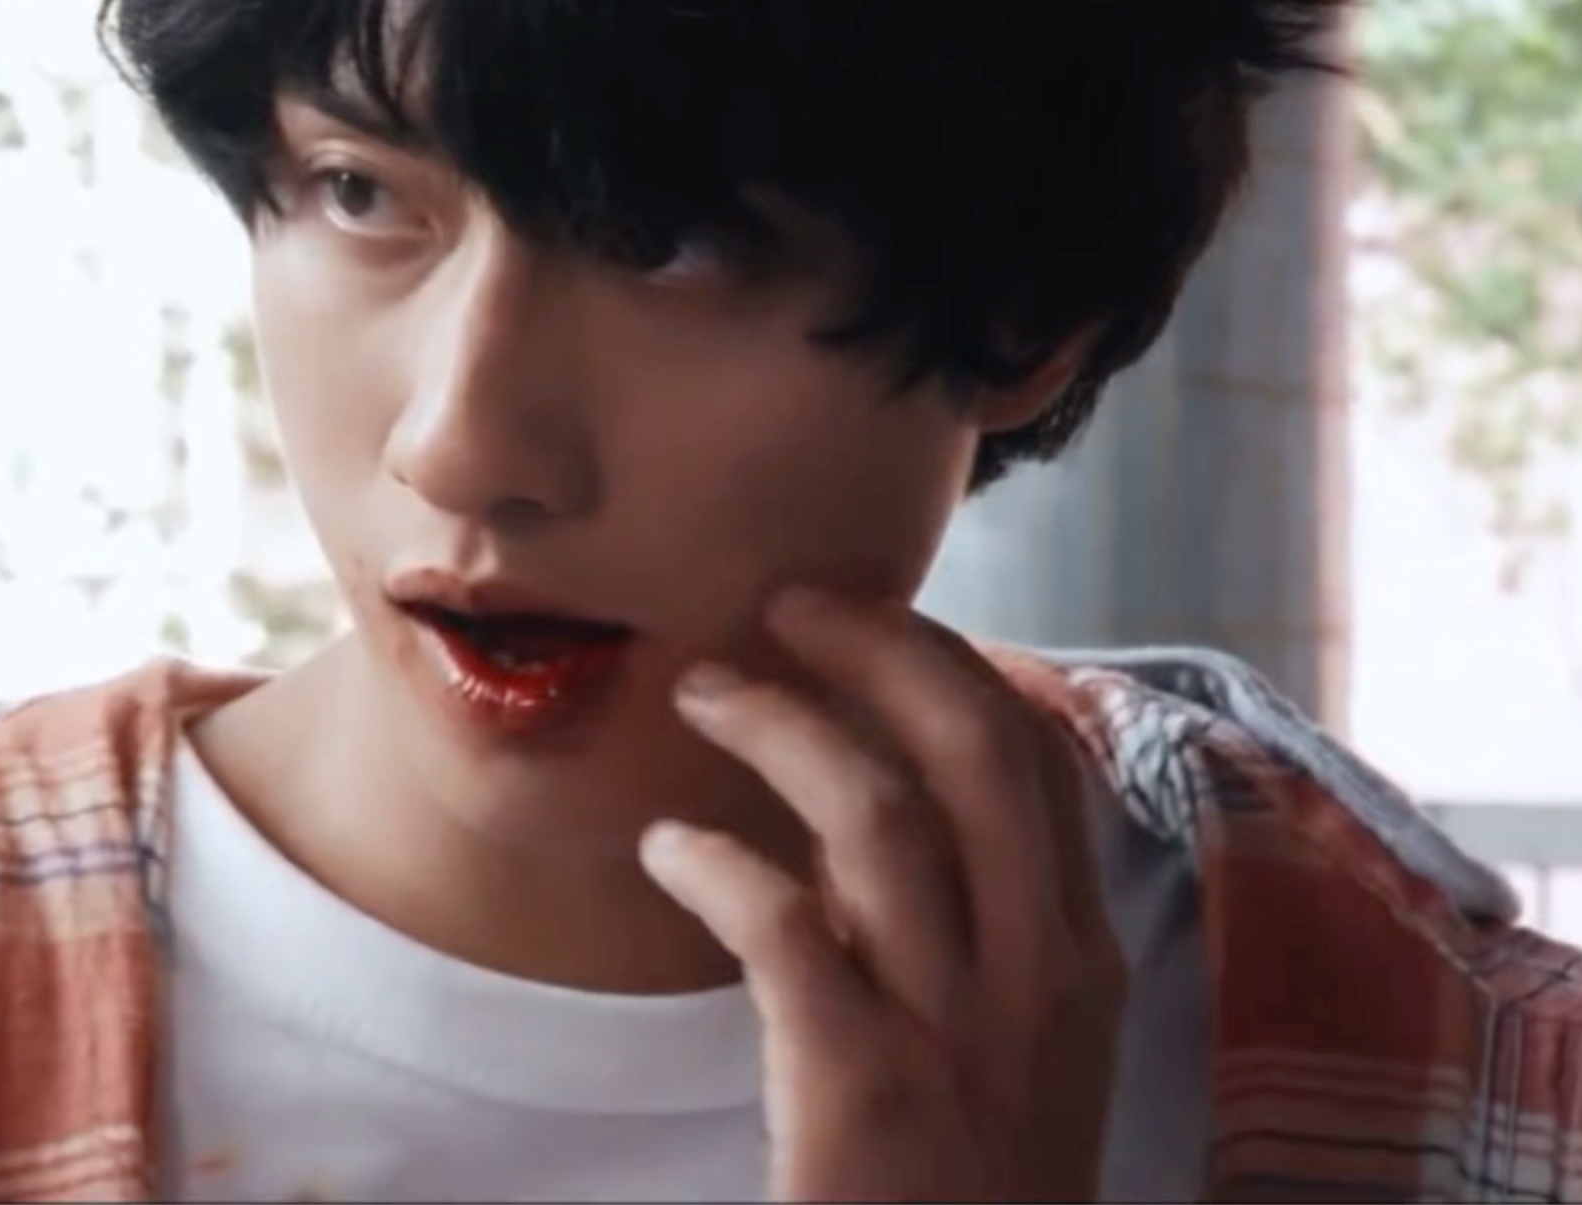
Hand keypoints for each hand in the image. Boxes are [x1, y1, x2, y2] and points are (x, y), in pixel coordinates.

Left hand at [638, 586, 1125, 1202]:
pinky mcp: (865, 1095)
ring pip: (882, 819)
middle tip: (785, 602)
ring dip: (781, 730)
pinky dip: (719, 869)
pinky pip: (789, 934)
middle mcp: (1041, 979)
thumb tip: (875, 795)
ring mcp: (959, 1036)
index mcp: (1082, 958)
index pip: (1040, 759)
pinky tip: (667, 848)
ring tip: (701, 691)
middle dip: (880, 650)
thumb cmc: (967, 1181)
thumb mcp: (1015, 1044)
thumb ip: (971, 927)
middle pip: (975, 750)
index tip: (871, 613)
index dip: (956, 660)